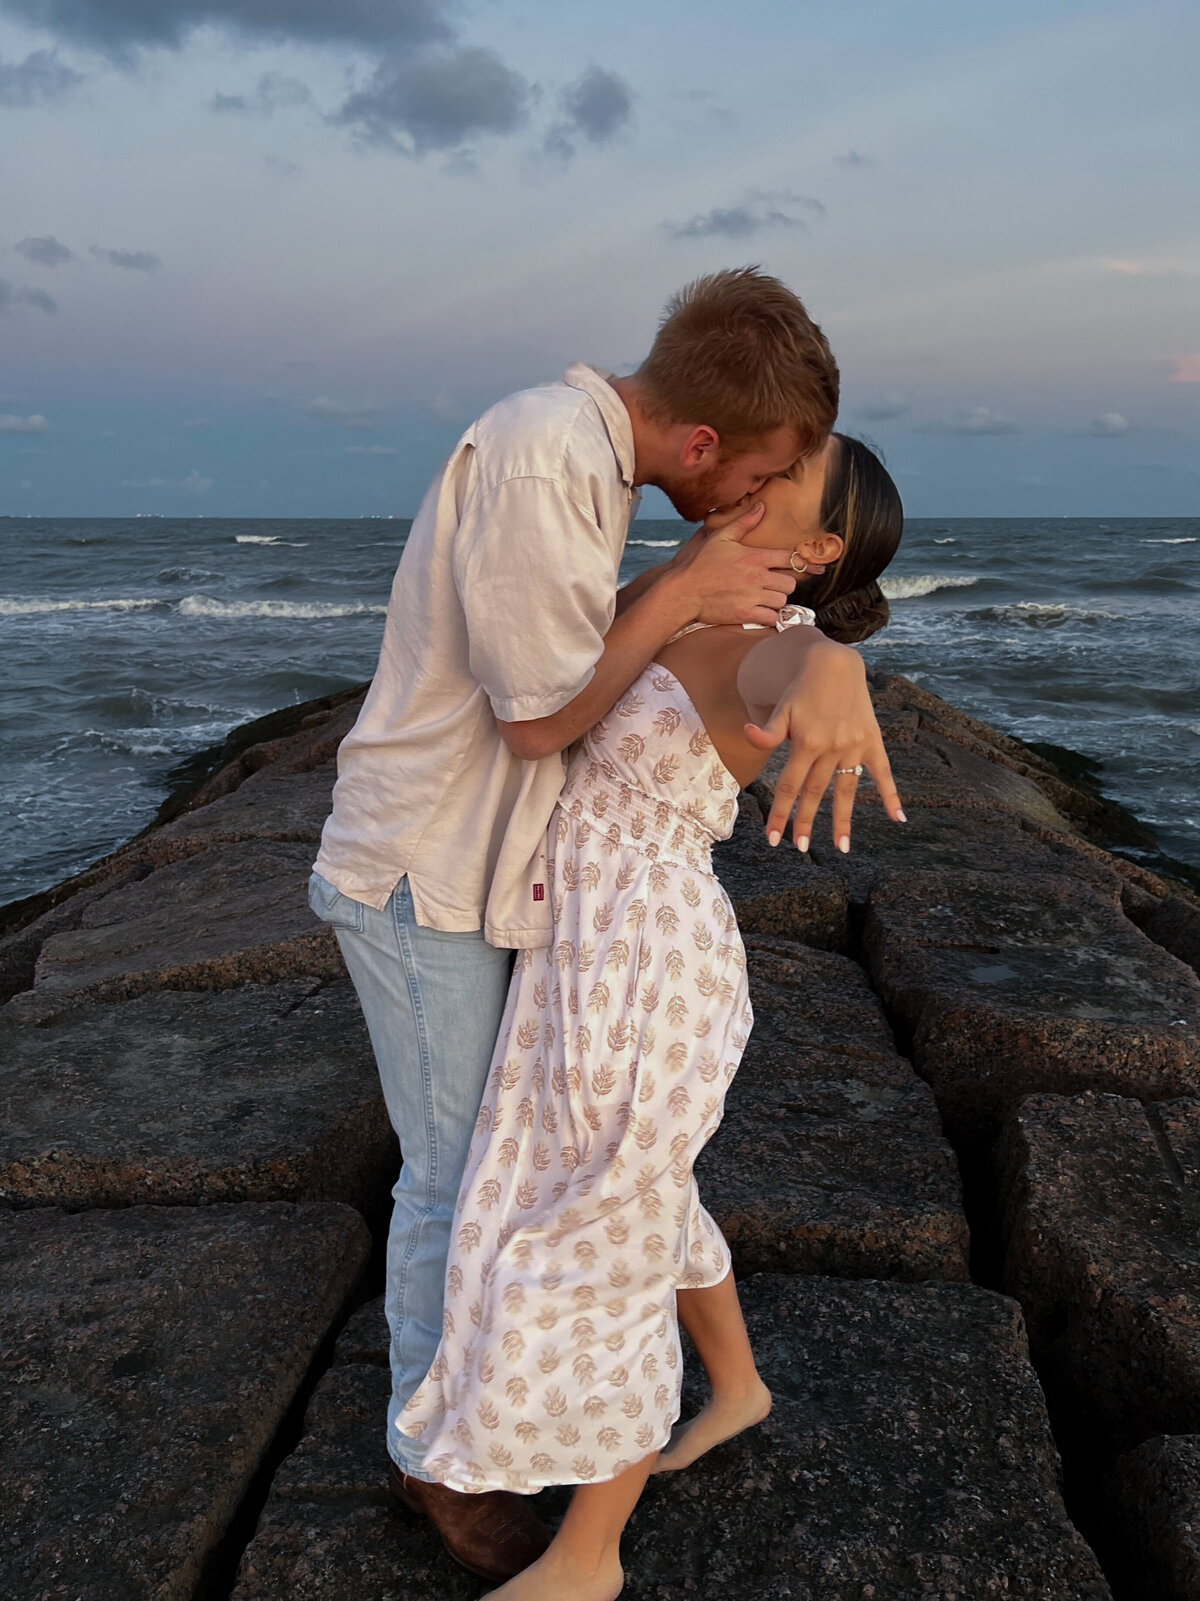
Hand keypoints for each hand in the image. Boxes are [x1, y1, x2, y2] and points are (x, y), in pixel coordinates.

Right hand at [666, 503, 795, 626]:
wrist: (684, 590)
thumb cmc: (701, 563)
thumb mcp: (721, 537)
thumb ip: (744, 523)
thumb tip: (762, 507)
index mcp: (755, 557)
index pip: (790, 559)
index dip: (801, 562)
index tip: (809, 567)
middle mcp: (757, 577)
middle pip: (790, 583)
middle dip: (785, 584)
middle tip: (775, 584)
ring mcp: (752, 597)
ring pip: (782, 601)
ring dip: (776, 600)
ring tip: (766, 598)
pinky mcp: (745, 614)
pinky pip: (771, 618)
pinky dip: (769, 616)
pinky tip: (761, 611)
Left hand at [744, 639, 905, 848]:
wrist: (835, 664)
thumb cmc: (802, 689)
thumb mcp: (782, 707)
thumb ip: (768, 730)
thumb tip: (747, 735)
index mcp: (806, 742)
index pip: (789, 786)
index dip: (780, 813)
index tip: (773, 839)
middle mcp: (831, 747)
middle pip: (815, 792)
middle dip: (806, 822)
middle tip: (799, 847)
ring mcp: (854, 746)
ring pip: (846, 789)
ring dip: (843, 819)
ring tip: (842, 847)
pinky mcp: (872, 741)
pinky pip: (883, 772)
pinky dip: (891, 795)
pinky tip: (898, 818)